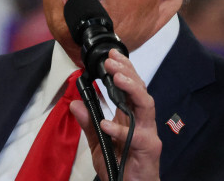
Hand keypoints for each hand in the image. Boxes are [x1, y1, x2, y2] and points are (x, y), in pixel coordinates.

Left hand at [70, 49, 161, 180]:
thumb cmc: (120, 167)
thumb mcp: (98, 143)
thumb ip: (88, 123)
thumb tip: (75, 104)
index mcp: (130, 117)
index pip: (130, 87)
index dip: (123, 69)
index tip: (111, 55)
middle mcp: (142, 121)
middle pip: (140, 89)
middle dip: (127, 72)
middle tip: (111, 61)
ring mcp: (148, 134)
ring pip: (146, 104)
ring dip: (132, 89)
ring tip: (117, 78)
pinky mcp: (149, 149)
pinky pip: (136, 137)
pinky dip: (120, 129)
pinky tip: (107, 124)